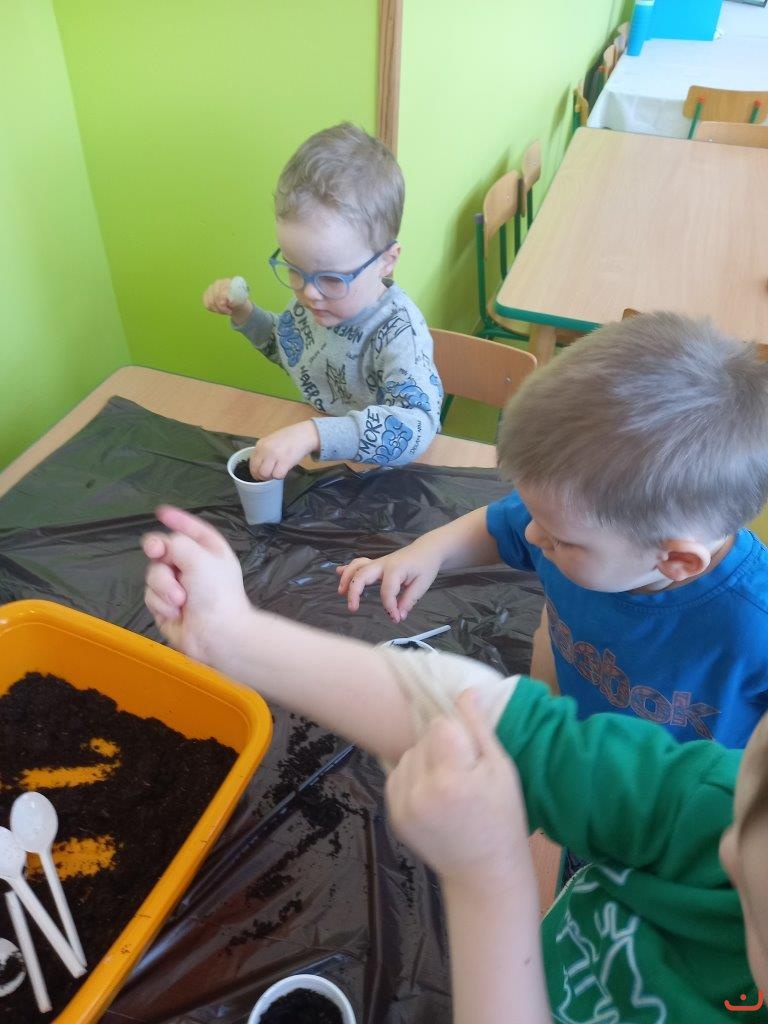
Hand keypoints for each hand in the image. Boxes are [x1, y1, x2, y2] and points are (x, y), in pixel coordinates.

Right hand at [142, 505, 251, 666]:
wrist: (217, 635)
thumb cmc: (216, 593)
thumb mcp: (199, 558)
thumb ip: (176, 544)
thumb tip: (161, 549)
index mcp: (209, 551)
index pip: (191, 529)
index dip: (177, 519)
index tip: (161, 512)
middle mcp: (194, 566)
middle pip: (163, 550)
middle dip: (159, 554)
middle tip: (156, 552)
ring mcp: (179, 587)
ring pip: (153, 574)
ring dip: (163, 586)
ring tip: (180, 600)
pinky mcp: (166, 607)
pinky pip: (150, 596)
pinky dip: (161, 604)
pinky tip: (176, 613)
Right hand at [202, 278, 252, 325]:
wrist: (235, 302)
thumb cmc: (239, 301)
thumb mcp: (241, 301)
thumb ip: (235, 301)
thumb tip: (227, 302)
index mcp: (227, 282)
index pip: (222, 293)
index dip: (224, 303)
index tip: (230, 309)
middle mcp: (217, 283)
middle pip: (215, 298)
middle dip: (222, 308)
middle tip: (229, 312)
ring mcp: (210, 288)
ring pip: (211, 302)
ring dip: (218, 310)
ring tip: (225, 311)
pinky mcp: (206, 294)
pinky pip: (207, 305)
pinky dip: (213, 310)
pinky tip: (219, 310)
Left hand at [249, 421, 318, 479]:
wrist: (304, 434)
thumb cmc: (289, 438)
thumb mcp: (271, 441)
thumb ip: (263, 452)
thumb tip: (259, 467)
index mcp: (260, 444)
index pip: (251, 463)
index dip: (256, 472)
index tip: (262, 473)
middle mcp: (264, 449)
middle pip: (256, 471)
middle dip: (262, 476)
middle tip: (271, 475)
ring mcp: (274, 455)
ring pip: (264, 474)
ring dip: (271, 477)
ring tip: (277, 472)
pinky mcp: (284, 461)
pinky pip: (277, 475)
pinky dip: (280, 476)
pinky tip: (284, 470)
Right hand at [336, 541, 441, 622]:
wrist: (427, 549)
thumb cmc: (426, 566)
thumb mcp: (422, 585)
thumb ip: (408, 601)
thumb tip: (398, 616)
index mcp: (396, 569)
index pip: (387, 591)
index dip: (390, 607)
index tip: (395, 618)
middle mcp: (383, 564)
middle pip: (362, 575)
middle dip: (354, 592)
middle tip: (352, 608)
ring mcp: (378, 562)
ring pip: (357, 567)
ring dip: (347, 578)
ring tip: (341, 593)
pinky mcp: (376, 564)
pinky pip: (359, 564)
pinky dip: (348, 568)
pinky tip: (339, 573)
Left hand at [385, 689, 529, 887]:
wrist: (484, 873)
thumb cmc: (502, 818)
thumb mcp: (502, 769)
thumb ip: (479, 728)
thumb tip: (466, 691)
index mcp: (450, 779)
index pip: (440, 725)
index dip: (458, 735)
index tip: (472, 757)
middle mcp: (420, 791)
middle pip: (423, 738)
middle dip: (442, 747)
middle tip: (465, 775)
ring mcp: (402, 806)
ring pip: (408, 754)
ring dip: (426, 760)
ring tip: (449, 785)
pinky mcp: (394, 816)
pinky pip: (398, 775)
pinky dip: (413, 777)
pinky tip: (434, 794)